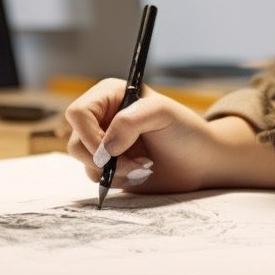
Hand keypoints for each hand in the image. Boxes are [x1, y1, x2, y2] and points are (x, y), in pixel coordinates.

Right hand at [64, 77, 219, 193]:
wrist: (199, 161)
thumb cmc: (185, 131)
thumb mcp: (163, 113)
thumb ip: (131, 120)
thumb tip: (106, 147)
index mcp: (109, 95)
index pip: (78, 113)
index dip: (90, 135)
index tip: (113, 150)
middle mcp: (101, 117)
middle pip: (75, 141)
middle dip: (103, 159)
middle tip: (135, 162)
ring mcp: (103, 142)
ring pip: (83, 161)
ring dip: (112, 171)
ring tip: (142, 166)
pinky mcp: (108, 165)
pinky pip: (94, 177)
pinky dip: (115, 180)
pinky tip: (138, 173)